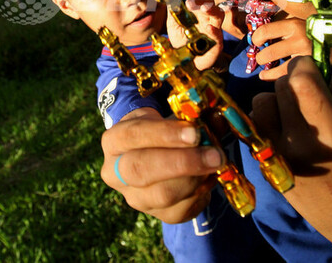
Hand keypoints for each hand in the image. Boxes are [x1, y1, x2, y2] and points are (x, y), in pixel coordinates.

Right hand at [99, 108, 225, 223]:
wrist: (156, 155)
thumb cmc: (161, 131)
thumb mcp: (167, 117)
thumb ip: (192, 117)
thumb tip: (217, 119)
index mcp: (114, 142)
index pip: (132, 136)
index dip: (164, 134)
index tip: (194, 132)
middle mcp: (116, 174)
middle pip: (141, 170)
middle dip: (181, 162)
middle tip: (214, 155)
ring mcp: (136, 199)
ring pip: (163, 195)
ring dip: (196, 179)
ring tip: (216, 162)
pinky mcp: (158, 215)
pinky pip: (181, 210)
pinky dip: (202, 193)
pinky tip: (209, 177)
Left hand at [164, 0, 224, 70]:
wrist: (188, 61)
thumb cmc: (182, 41)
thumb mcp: (173, 26)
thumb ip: (173, 12)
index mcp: (196, 11)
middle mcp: (206, 17)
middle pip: (208, 2)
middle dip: (200, 0)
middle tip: (189, 3)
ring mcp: (213, 29)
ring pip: (218, 14)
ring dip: (211, 9)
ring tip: (203, 9)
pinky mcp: (217, 42)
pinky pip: (218, 34)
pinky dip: (214, 30)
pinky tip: (208, 28)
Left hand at [251, 17, 311, 80]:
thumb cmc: (312, 31)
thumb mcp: (297, 22)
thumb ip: (279, 26)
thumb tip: (256, 35)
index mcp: (294, 25)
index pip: (264, 31)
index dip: (256, 38)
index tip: (256, 42)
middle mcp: (300, 40)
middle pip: (268, 54)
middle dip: (260, 58)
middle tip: (261, 59)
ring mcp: (307, 56)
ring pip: (277, 69)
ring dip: (267, 72)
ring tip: (263, 72)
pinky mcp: (313, 69)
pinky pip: (289, 77)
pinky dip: (276, 79)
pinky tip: (270, 77)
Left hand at [251, 57, 331, 259]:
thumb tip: (318, 70)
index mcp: (331, 133)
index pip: (302, 80)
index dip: (306, 67)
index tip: (313, 70)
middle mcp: (298, 143)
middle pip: (280, 88)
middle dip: (294, 80)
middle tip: (308, 90)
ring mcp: (278, 155)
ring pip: (260, 104)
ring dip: (276, 100)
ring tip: (294, 111)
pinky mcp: (265, 164)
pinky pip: (256, 126)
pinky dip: (267, 119)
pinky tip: (284, 128)